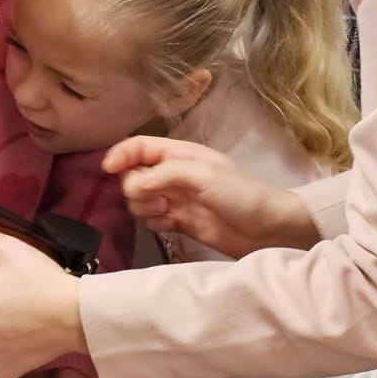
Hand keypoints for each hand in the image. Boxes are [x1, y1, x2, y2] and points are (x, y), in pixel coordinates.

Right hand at [102, 136, 318, 258]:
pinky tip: (172, 225)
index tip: (109, 170)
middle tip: (158, 198)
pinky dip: (154, 222)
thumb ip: (164, 174)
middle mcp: (173, 174)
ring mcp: (175, 198)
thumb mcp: (203, 175)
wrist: (267, 230)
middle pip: (132, 175)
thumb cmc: (240, 195)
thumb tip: (130, 181)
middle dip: (136, 187)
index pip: (139, 147)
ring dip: (145, 207)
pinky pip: (150, 220)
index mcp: (179, 154)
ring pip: (138, 199)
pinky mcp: (178, 222)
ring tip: (168, 213)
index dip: (121, 154)